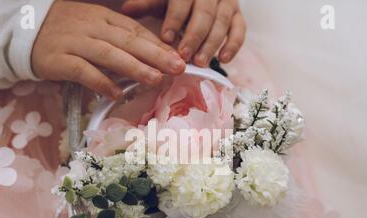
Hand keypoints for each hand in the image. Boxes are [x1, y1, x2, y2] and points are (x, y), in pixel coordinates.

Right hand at [32, 0, 185, 99]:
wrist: (25, 29)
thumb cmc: (67, 31)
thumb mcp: (96, 27)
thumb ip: (121, 40)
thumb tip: (153, 56)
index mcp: (104, 17)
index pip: (136, 31)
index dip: (158, 44)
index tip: (178, 57)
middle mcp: (92, 27)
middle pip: (128, 41)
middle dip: (155, 55)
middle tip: (177, 67)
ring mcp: (75, 42)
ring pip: (109, 54)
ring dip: (134, 67)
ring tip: (155, 79)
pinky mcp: (59, 60)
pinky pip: (83, 71)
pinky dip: (101, 82)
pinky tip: (116, 94)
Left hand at [122, 0, 245, 66]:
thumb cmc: (175, 1)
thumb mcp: (160, 0)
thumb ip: (146, 4)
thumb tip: (126, 9)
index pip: (182, 1)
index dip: (175, 19)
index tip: (166, 39)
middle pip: (205, 13)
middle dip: (194, 36)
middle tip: (184, 56)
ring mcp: (227, 3)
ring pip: (222, 23)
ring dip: (211, 44)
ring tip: (200, 62)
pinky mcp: (238, 15)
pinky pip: (240, 30)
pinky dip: (233, 45)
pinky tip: (223, 59)